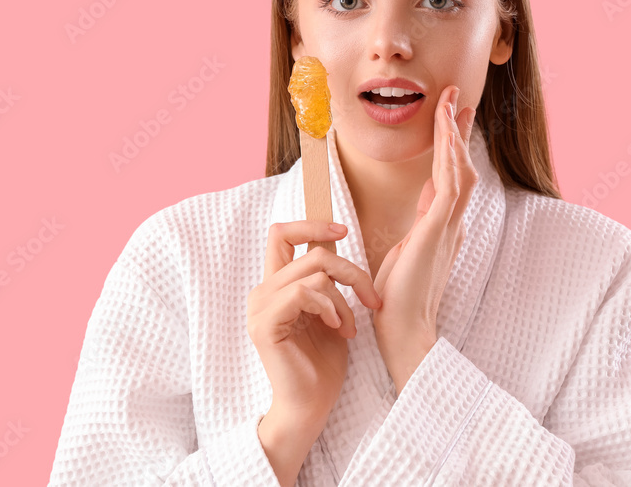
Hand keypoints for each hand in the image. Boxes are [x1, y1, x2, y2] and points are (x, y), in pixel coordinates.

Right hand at [248, 220, 381, 429]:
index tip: (342, 231)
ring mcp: (260, 307)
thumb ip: (327, 281)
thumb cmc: (323, 363)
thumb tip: (337, 241)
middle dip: (350, 270)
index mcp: (275, 286)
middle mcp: (262, 292)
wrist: (312, 406)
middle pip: (311, 252)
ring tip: (350, 325)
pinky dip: (329, 306)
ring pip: (314, 272)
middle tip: (370, 297)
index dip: (312, 224)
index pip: (281, 234)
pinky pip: (303, 292)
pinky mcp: (265, 324)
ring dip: (344, 298)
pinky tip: (338, 328)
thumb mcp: (331, 311)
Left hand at [371, 85, 478, 391]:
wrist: (403, 333)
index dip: (451, 143)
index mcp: (440, 226)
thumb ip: (421, 220)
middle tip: (457, 96)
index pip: (450, 175)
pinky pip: (449, 185)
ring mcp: (446, 227)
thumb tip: (427, 193)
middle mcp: (449, 223)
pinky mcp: (437, 232)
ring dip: (454, 134)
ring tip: (451, 102)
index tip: (451, 115)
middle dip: (458, 129)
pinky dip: (449, 157)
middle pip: (460, 165)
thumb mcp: (406, 249)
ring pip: (458, 169)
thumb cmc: (399, 299)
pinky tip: (446, 134)